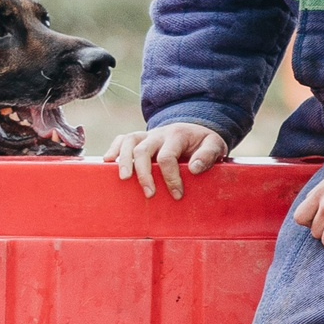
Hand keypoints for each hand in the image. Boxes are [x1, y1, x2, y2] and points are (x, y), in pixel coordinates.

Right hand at [106, 122, 226, 198]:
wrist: (196, 130)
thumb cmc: (204, 143)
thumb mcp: (214, 145)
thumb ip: (208, 155)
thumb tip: (193, 169)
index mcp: (177, 135)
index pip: (167, 156)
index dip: (170, 177)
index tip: (177, 194)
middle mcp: (159, 134)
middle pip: (143, 150)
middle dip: (144, 174)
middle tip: (150, 194)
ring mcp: (147, 135)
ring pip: (129, 142)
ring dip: (124, 161)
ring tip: (125, 179)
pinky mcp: (140, 139)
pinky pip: (122, 139)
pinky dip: (113, 148)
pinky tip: (108, 161)